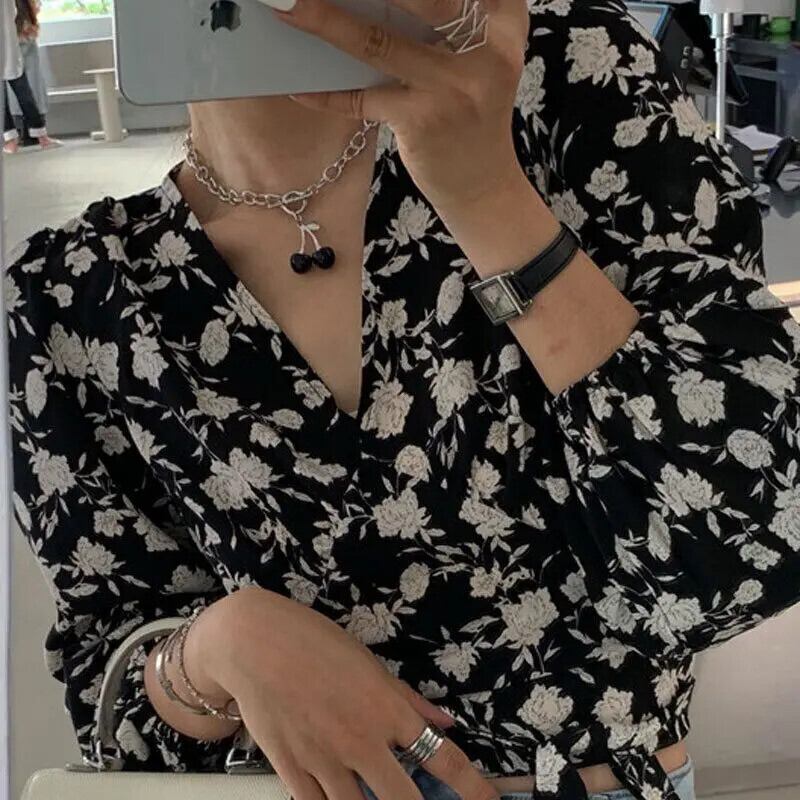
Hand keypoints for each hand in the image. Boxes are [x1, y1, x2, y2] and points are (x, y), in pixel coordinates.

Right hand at [191, 587, 501, 799]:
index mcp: (387, 708)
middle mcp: (362, 740)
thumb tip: (444, 722)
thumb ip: (407, 699)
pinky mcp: (293, 772)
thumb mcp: (369, 663)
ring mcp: (326, 761)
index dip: (473, 787)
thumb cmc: (314, 643)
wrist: (254, 644)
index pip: (442, 757)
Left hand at [272, 0, 529, 213]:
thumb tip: (366, 3)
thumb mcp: (476, 61)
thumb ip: (442, 25)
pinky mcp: (422, 122)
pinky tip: (297, 86)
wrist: (484, 187)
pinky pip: (362, 99)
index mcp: (503, 23)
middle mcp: (485, 50)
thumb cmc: (473, 116)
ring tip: (286, 6)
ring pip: (378, 42)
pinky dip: (326, 95)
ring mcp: (452, 88)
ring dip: (325, 22)